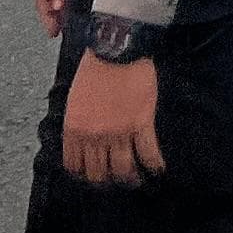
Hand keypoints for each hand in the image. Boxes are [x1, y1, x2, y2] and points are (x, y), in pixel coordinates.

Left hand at [59, 52, 166, 187]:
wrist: (116, 50)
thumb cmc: (93, 67)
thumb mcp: (74, 97)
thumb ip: (77, 122)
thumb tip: (80, 138)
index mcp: (75, 129)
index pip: (75, 164)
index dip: (83, 174)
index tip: (90, 176)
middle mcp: (95, 136)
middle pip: (99, 171)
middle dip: (106, 180)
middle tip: (113, 181)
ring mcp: (119, 133)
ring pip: (123, 168)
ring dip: (130, 178)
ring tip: (135, 181)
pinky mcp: (141, 124)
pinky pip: (148, 152)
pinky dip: (154, 163)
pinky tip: (157, 169)